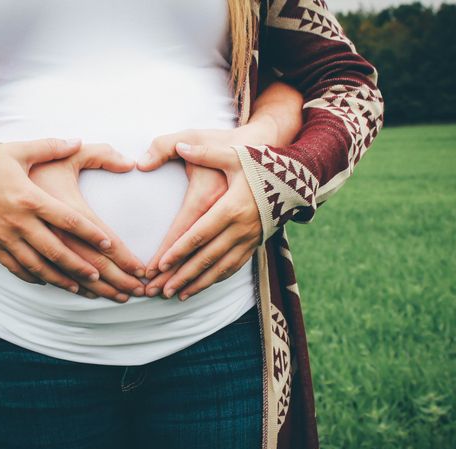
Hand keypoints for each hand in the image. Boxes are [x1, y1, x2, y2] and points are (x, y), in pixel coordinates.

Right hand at [0, 138, 122, 292]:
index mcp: (30, 198)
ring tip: (78, 287)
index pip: (67, 219)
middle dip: (78, 265)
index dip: (89, 233)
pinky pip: (15, 267)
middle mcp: (19, 222)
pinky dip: (33, 277)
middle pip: (55, 249)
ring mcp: (5, 237)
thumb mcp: (19, 150)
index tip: (109, 244)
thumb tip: (78, 140)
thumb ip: (51, 146)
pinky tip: (47, 282)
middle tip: (99, 276)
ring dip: (59, 278)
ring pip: (36, 265)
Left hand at [145, 142, 261, 300]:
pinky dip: (216, 279)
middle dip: (182, 275)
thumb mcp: (234, 155)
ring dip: (197, 283)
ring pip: (220, 268)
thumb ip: (205, 152)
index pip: (200, 234)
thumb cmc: (260, 163)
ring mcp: (250, 238)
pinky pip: (234, 266)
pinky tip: (200, 287)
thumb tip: (179, 146)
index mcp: (231, 206)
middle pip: (207, 257)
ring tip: (176, 295)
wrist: (295, 176)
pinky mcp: (255, 243)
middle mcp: (241, 227)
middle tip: (160, 290)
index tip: (161, 265)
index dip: (179, 251)